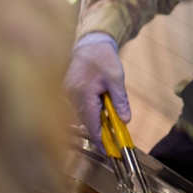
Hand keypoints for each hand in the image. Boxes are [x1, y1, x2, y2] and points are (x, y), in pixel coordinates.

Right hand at [62, 32, 130, 146]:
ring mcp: (68, 92)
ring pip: (80, 115)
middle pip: (85, 121)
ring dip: (93, 121)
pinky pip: (77, 107)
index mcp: (84, 92)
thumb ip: (120, 100)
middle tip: (111, 141)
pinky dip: (88, 112)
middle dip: (97, 132)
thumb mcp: (116, 79)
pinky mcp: (67, 89)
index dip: (100, 138)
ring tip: (108, 125)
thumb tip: (125, 120)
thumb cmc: (104, 58)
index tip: (108, 150)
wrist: (90, 42)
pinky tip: (99, 110)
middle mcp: (72, 94)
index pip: (91, 122)